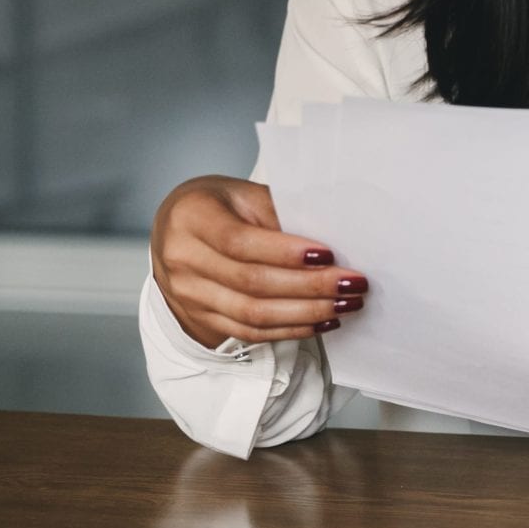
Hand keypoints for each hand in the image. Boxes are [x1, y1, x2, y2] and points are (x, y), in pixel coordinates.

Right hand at [151, 175, 367, 350]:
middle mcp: (183, 258)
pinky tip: (321, 321)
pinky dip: (291, 329)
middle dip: (310, 286)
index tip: (327, 255)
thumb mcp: (242, 195)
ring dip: (307, 312)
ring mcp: (189, 294)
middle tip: (352, 283)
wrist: (175, 231)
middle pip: (251, 282)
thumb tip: (333, 238)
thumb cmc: (217, 206)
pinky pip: (250, 332)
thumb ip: (278, 214)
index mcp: (192, 217)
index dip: (285, 253)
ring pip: (253, 314)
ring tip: (345, 304)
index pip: (239, 242)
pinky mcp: (202, 319)